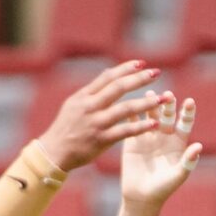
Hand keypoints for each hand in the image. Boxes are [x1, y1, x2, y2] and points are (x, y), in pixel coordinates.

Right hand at [36, 62, 161, 172]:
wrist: (53, 152)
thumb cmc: (65, 128)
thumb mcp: (73, 104)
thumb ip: (92, 91)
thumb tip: (109, 74)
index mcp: (83, 96)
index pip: (108, 77)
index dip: (126, 68)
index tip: (142, 63)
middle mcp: (89, 106)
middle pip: (118, 87)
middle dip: (139, 79)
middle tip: (157, 72)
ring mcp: (95, 123)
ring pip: (124, 109)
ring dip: (146, 102)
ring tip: (163, 98)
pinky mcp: (100, 140)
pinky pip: (124, 132)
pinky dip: (140, 127)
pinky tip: (154, 123)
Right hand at [120, 93, 202, 206]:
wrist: (141, 197)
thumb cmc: (163, 188)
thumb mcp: (178, 175)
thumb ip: (188, 161)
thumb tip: (199, 146)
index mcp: (178, 142)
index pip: (185, 122)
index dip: (187, 112)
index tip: (189, 102)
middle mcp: (164, 135)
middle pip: (168, 115)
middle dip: (168, 105)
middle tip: (168, 95)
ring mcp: (148, 135)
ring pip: (150, 115)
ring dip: (150, 104)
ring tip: (150, 94)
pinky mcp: (132, 139)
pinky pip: (132, 123)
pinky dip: (132, 113)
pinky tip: (130, 102)